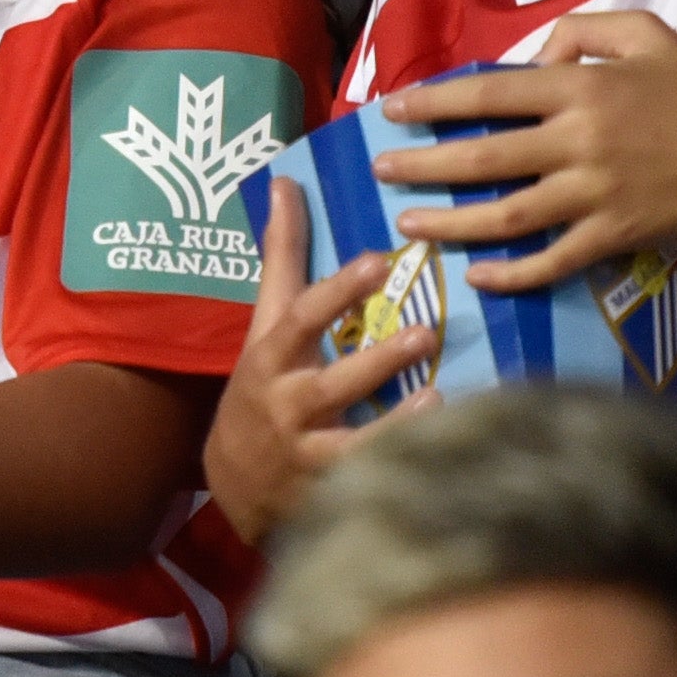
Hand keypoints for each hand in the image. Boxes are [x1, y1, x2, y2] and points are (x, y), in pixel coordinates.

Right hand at [207, 184, 416, 545]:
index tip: (376, 262)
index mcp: (272, 358)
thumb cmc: (263, 383)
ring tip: (438, 401)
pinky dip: (401, 469)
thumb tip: (285, 182)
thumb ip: (282, 257)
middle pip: (328, 383)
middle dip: (375, 361)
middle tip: (423, 332)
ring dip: (394, 426)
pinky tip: (442, 452)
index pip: (300, 318)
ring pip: (350, 444)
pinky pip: (368, 483)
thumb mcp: (265, 324)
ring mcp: (306, 454)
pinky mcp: (328, 494)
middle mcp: (286, 405)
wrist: (235, 481)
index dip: (336, 292)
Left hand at [370, 15, 676, 291]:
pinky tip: (476, 276)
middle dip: (424, 165)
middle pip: (484, 158)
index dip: (435, 103)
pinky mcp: (613, 238)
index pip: (489, 95)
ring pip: (507, 215)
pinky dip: (513, 273)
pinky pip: (552, 260)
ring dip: (451, 222)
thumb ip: (582, 30)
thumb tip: (530, 54)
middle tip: (381, 169)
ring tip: (408, 223)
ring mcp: (594, 195)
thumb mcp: (643, 33)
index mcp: (581, 89)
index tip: (392, 109)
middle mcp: (579, 143)